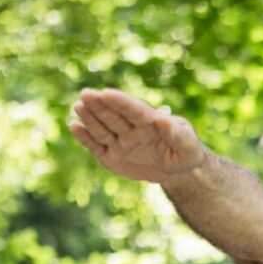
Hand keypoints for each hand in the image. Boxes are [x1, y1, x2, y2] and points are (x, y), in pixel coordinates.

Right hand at [69, 88, 206, 184]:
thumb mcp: (188, 146)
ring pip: (102, 129)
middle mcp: (131, 128)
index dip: (121, 102)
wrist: (177, 170)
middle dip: (100, 105)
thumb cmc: (186, 152)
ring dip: (89, 118)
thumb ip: (177, 135)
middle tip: (86, 94)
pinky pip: (96, 146)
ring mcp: (119, 141)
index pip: (134, 110)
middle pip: (114, 116)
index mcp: (150, 121)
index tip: (107, 93)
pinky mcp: (110, 156)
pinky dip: (85, 138)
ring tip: (78, 106)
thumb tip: (164, 120)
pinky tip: (74, 126)